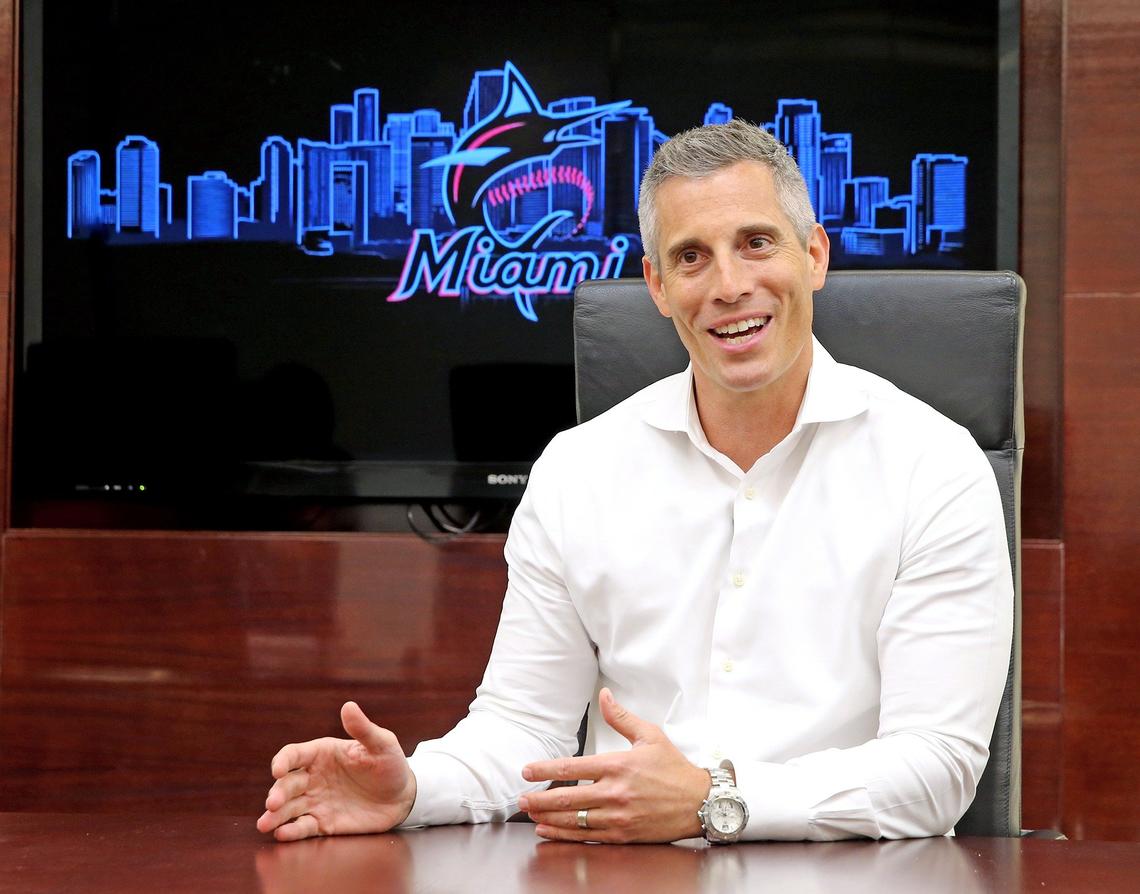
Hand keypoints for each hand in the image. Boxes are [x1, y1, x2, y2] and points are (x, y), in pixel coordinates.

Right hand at [256, 701, 417, 841]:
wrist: (403, 797)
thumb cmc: (390, 764)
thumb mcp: (382, 744)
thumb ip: (363, 729)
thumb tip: (348, 706)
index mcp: (322, 754)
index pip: (294, 754)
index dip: (283, 761)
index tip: (277, 770)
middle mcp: (313, 777)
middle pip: (287, 784)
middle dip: (277, 793)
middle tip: (273, 803)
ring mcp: (316, 801)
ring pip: (289, 808)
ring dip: (275, 816)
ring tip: (265, 824)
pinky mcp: (323, 822)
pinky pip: (303, 827)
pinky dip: (291, 831)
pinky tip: (282, 834)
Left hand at [518, 688, 709, 842]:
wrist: (700, 802)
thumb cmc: (674, 768)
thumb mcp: (649, 735)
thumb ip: (621, 717)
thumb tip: (603, 695)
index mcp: (618, 765)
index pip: (572, 767)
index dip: (545, 770)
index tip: (527, 771)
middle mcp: (615, 792)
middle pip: (568, 798)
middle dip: (539, 799)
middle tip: (520, 799)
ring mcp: (618, 816)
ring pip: (574, 820)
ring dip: (548, 818)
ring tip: (530, 815)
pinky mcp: (623, 834)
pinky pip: (588, 837)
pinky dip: (565, 835)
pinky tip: (549, 832)